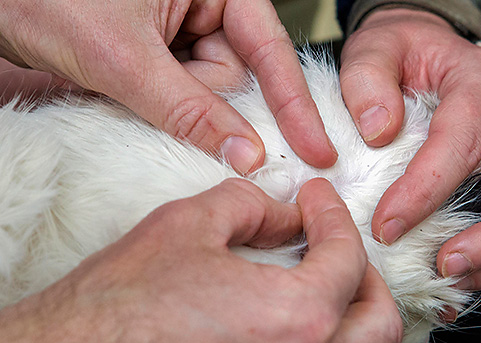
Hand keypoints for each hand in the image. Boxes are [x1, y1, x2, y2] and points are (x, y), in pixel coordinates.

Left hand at [0, 0, 336, 172]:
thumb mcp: (126, 57)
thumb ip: (190, 109)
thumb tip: (245, 152)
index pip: (269, 49)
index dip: (294, 104)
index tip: (317, 148)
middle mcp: (204, 3)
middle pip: (240, 75)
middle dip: (218, 107)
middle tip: (192, 122)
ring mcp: (181, 29)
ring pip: (210, 91)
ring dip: (184, 110)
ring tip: (131, 88)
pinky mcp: (160, 53)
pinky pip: (184, 95)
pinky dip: (168, 110)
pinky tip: (137, 99)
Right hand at [0, 178, 401, 342]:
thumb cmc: (115, 308)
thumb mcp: (185, 225)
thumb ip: (251, 208)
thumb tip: (284, 216)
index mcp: (295, 317)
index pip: (347, 258)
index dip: (334, 218)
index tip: (316, 203)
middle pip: (379, 324)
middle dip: (365, 277)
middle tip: (334, 253)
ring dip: (358, 341)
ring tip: (328, 312)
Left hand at [339, 8, 480, 289]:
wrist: (419, 51)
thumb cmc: (400, 53)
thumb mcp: (374, 50)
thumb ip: (366, 80)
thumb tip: (378, 130)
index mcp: (479, 83)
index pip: (461, 145)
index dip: (425, 193)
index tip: (386, 227)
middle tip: (445, 266)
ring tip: (454, 280)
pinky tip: (463, 274)